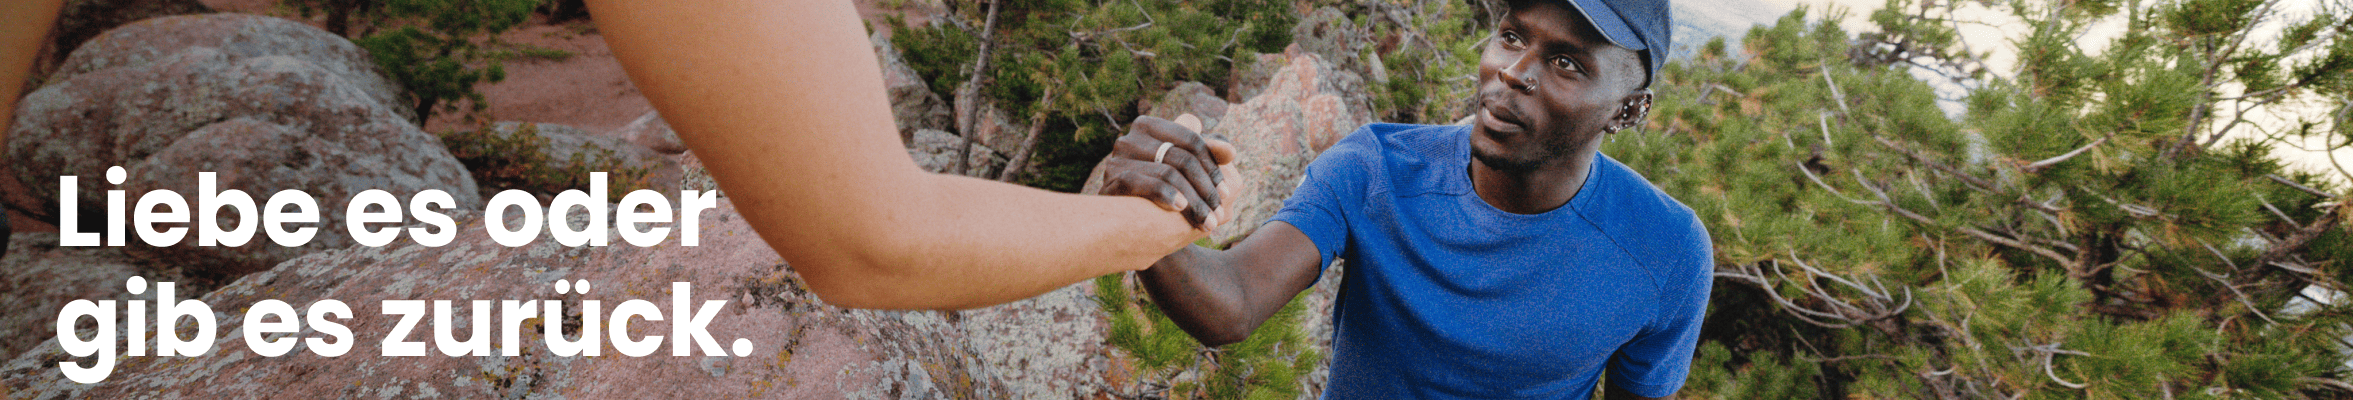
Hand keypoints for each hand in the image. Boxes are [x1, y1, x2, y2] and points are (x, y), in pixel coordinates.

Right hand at [1100, 114, 1237, 229]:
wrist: (1126, 226)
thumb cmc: (1163, 193)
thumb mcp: (1189, 172)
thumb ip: (1211, 156)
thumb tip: (1230, 151)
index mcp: (1150, 127)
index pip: (1192, 140)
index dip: (1212, 166)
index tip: (1225, 192)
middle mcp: (1130, 138)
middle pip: (1182, 158)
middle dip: (1205, 189)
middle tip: (1219, 213)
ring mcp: (1117, 159)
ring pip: (1169, 173)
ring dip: (1194, 201)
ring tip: (1207, 222)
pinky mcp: (1111, 181)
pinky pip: (1147, 184)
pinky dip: (1168, 195)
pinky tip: (1181, 209)